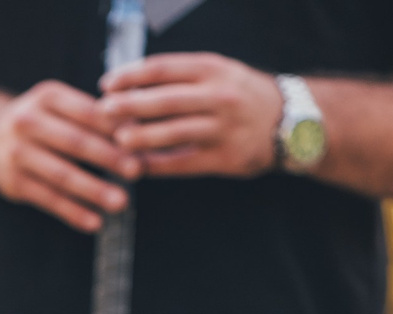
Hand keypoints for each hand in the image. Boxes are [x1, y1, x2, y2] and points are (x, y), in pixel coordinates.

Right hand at [0, 79, 139, 233]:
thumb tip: (136, 130)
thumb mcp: (60, 105)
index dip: (115, 128)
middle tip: (137, 171)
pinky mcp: (13, 183)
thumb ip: (93, 114)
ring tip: (121, 202)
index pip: (87, 112)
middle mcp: (28, 122)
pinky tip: (94, 222)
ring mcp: (17, 154)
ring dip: (94, 190)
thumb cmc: (42, 122)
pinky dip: (73, 212)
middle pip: (76, 142)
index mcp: (47, 97)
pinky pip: (49, 200)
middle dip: (109, 158)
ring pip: (62, 175)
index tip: (140, 142)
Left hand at [99, 54, 284, 178]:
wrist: (289, 120)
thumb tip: (129, 87)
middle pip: (167, 100)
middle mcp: (219, 96)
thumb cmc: (241, 95)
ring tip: (118, 140)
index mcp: (212, 69)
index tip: (107, 84)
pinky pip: (185, 163)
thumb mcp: (217, 72)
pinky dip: (159, 165)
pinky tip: (138, 166)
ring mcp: (224, 128)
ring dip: (142, 138)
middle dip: (131, 106)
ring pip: (175, 133)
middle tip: (103, 112)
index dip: (131, 76)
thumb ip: (180, 78)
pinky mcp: (226, 157)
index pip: (164, 68)